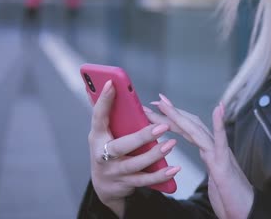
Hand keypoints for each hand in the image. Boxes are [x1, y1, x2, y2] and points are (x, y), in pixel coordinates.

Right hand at [88, 82, 180, 217]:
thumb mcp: (104, 134)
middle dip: (142, 136)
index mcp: (97, 136)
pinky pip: (144, 180)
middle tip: (163, 126)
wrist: (103, 185)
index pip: (98, 116)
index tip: (111, 83)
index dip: (103, 100)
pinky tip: (174, 168)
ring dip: (154, 155)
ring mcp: (114, 172)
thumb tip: (115, 87)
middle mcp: (102, 155)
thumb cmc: (108, 150)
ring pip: (135, 165)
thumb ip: (112, 116)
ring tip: (171, 144)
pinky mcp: (125, 184)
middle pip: (121, 146)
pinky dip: (160, 175)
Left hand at [144, 95, 253, 218]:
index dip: (172, 118)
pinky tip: (219, 109)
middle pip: (189, 125)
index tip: (155, 109)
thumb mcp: (212, 181)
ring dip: (180, 115)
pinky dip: (219, 125)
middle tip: (154, 100)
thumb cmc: (230, 198)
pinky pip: (221, 142)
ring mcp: (220, 154)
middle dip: (170, 112)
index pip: (187, 130)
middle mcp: (213, 148)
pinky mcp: (225, 164)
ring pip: (198, 130)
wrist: (246, 210)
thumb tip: (194, 166)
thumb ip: (207, 168)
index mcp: (208, 151)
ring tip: (165, 103)